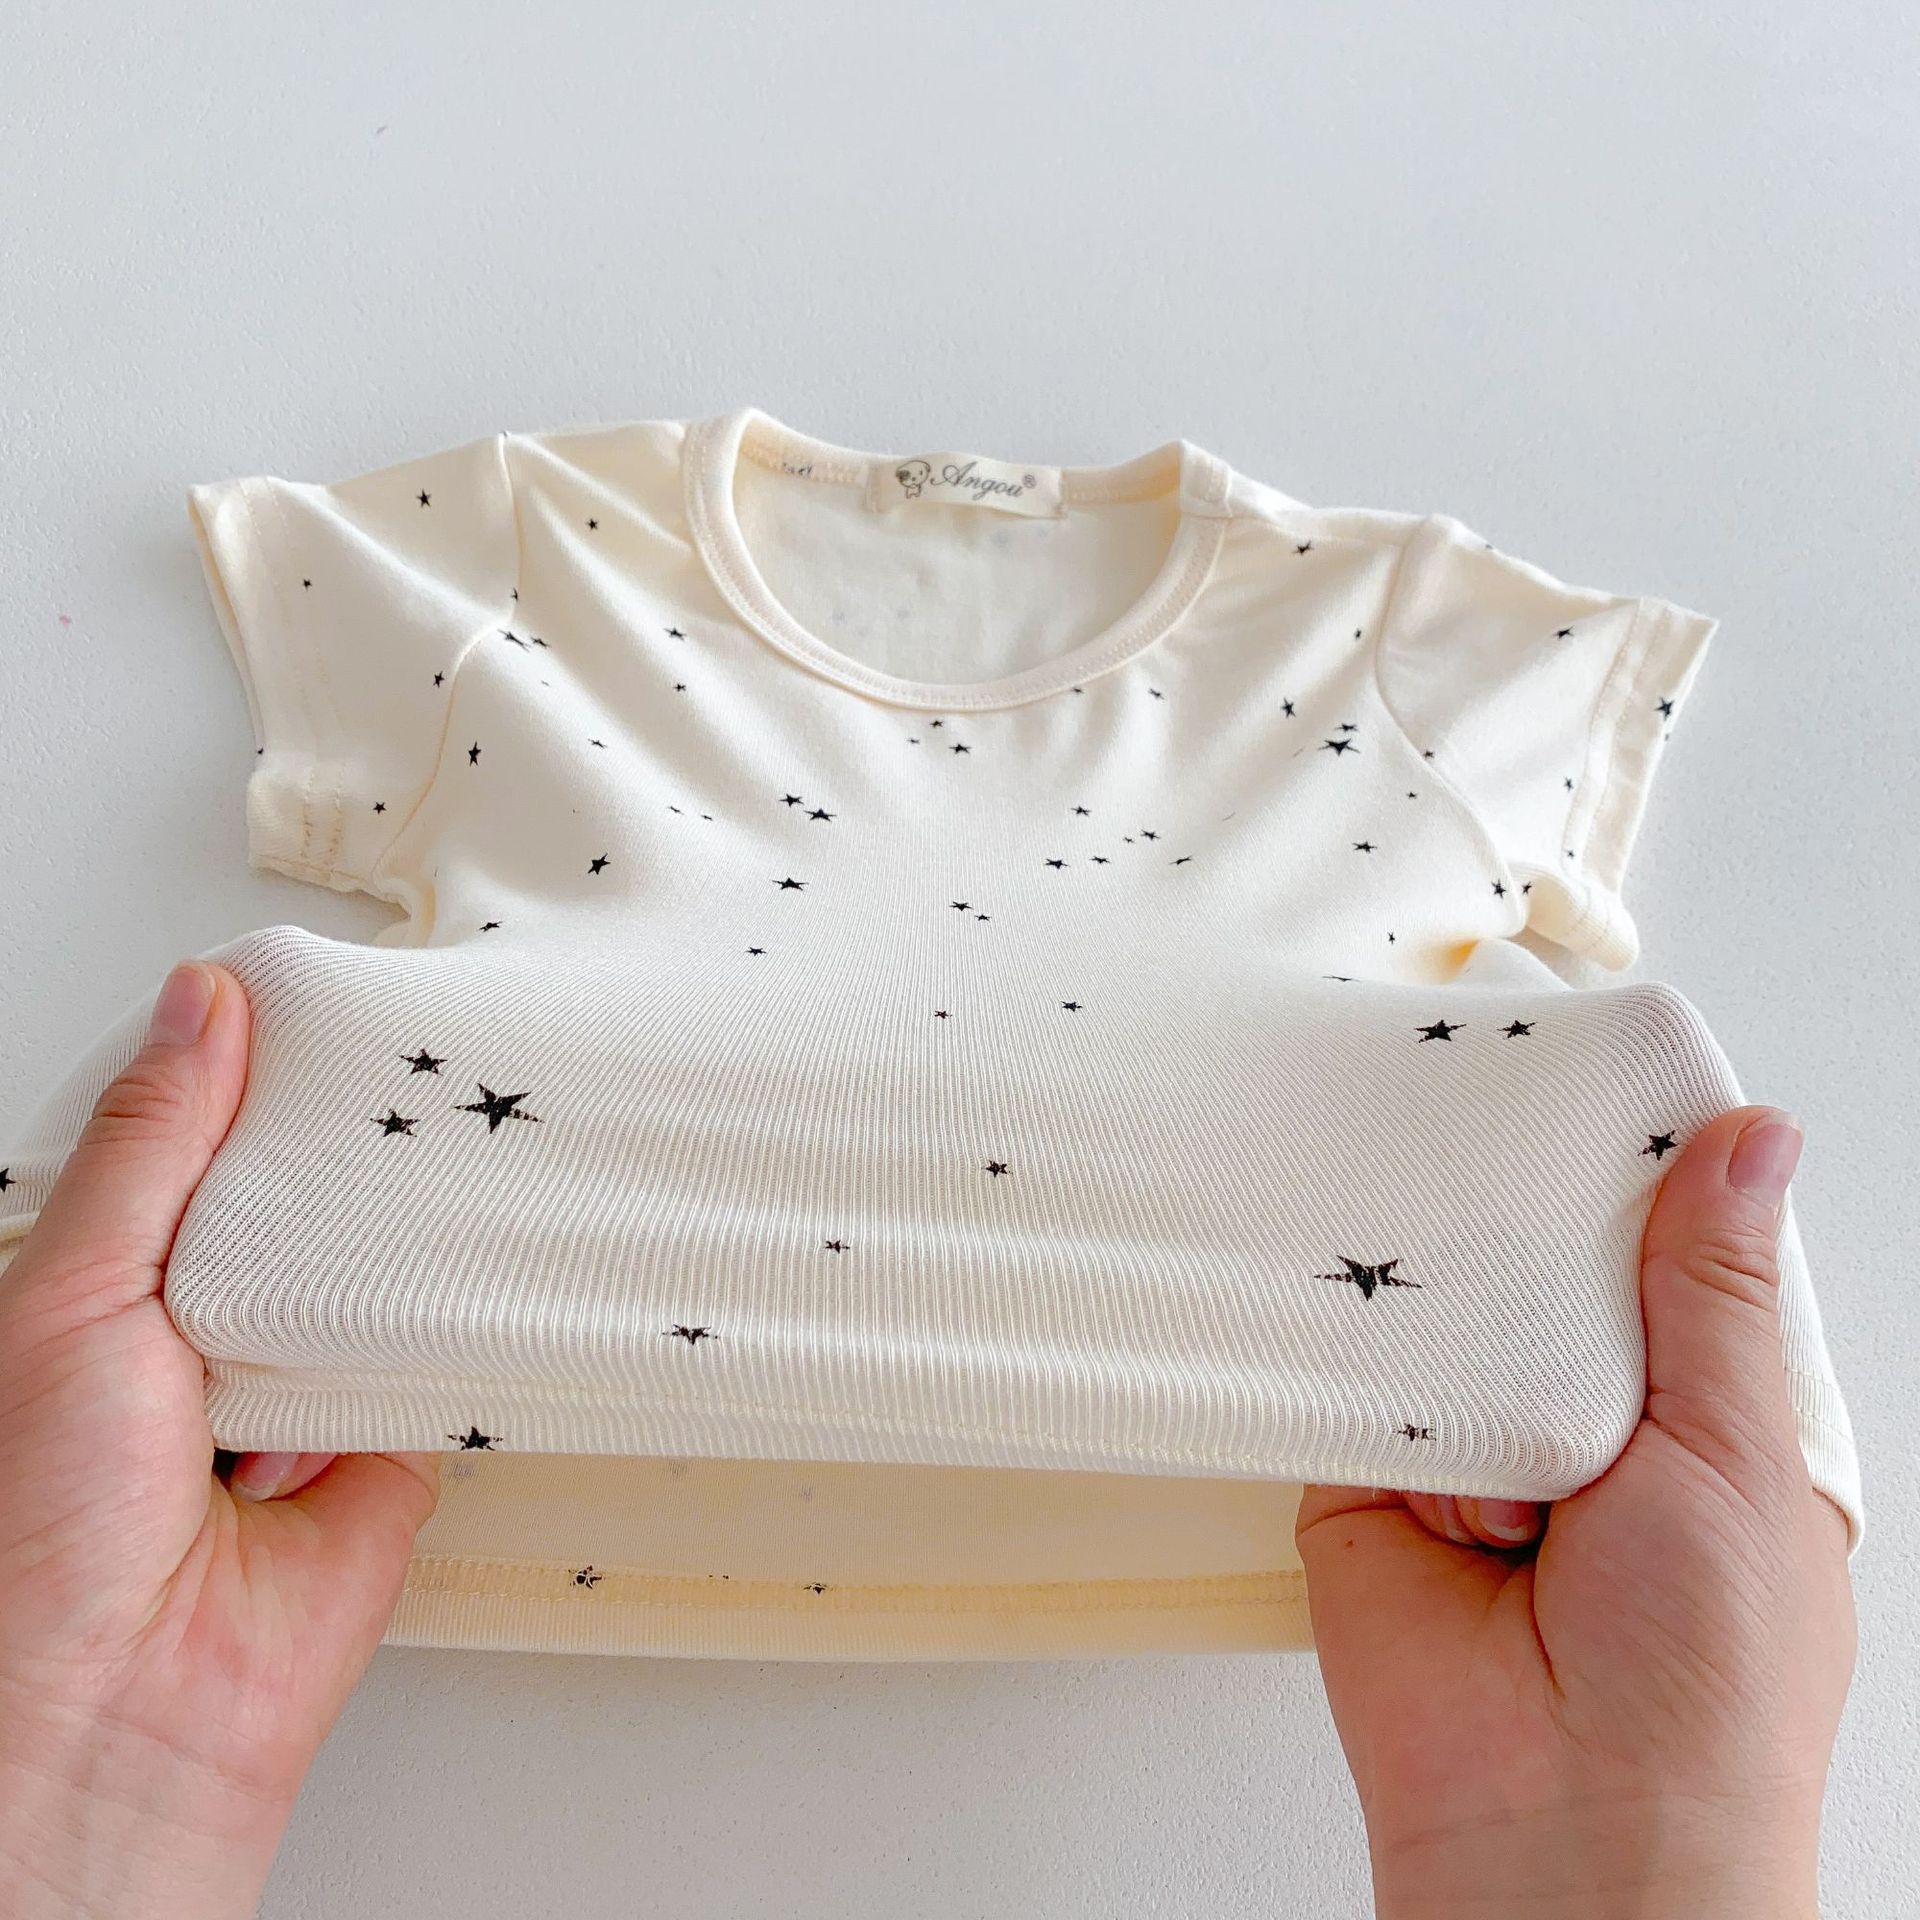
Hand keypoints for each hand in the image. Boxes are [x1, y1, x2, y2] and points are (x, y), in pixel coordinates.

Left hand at [0, 960, 442, 1918]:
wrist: (125, 1714)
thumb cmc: (37, 1535)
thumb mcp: (76, 1292)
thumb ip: (154, 1149)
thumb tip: (202, 1005)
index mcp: (127, 1280)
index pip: (210, 1144)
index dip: (261, 1075)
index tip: (323, 999)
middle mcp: (217, 1327)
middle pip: (308, 1201)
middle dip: (351, 1146)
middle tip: (409, 1058)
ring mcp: (308, 1387)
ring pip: (380, 1270)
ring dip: (403, 1234)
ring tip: (449, 1148)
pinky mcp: (392, 1447)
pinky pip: (442, 1356)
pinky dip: (455, 1323)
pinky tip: (477, 1267)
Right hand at [1295, 1104, 1855, 1919]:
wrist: (1561, 1830)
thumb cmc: (1704, 1680)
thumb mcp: (1737, 1450)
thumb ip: (1713, 1294)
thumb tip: (1752, 1142)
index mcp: (1701, 1424)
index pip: (1669, 1266)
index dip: (1645, 1183)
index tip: (1608, 1082)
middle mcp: (1588, 1431)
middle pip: (1548, 1276)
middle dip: (1529, 1219)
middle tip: (1495, 1100)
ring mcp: (1474, 1455)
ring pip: (1452, 1314)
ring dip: (1449, 1283)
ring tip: (1438, 1216)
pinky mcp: (1370, 1481)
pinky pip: (1359, 1379)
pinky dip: (1361, 1339)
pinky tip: (1360, 1281)